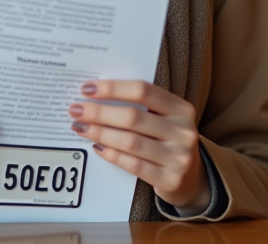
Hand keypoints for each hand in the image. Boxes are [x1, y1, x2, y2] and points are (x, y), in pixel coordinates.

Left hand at [68, 80, 209, 212]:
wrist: (191, 177)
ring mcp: (178, 157)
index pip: (143, 91)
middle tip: (76, 110)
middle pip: (132, 117)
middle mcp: (183, 131)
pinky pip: (133, 164)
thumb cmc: (168, 140)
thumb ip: (140, 105)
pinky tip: (97, 147)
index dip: (112, 88)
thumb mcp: (164, 118)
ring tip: (80, 127)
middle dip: (99, 112)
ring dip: (100, 133)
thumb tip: (96, 95)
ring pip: (130, 141)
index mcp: (181, 108)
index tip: (87, 88)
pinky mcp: (169, 179)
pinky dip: (112, 154)